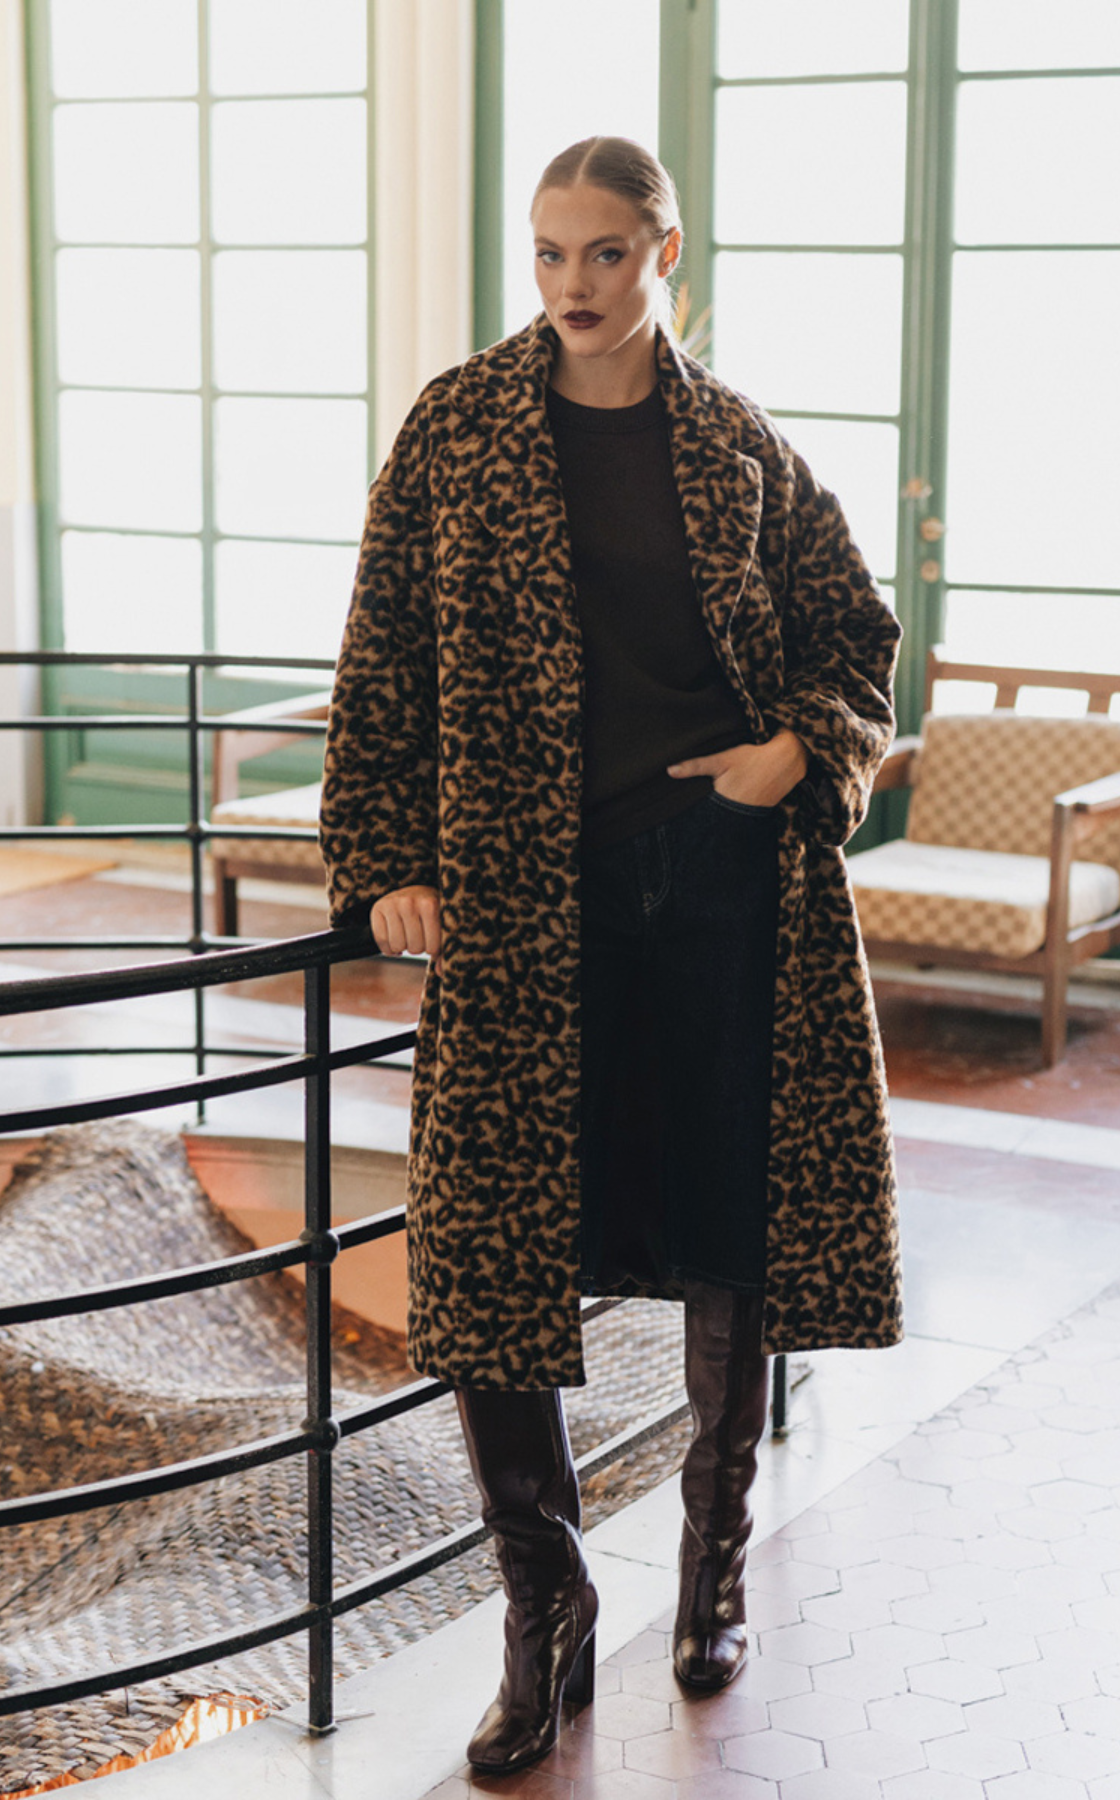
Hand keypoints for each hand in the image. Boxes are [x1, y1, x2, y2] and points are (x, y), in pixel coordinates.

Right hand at [370, 884, 441, 973]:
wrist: (414, 892)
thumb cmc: (433, 912)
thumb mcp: (443, 925)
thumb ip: (445, 949)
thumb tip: (440, 973)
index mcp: (430, 905)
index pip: (432, 947)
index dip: (434, 951)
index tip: (434, 942)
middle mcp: (409, 902)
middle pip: (414, 948)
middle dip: (418, 947)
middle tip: (420, 935)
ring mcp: (392, 904)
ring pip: (397, 946)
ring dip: (403, 946)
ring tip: (408, 935)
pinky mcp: (377, 908)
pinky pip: (381, 941)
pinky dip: (389, 947)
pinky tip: (396, 938)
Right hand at [667, 729, 808, 807]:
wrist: (746, 815)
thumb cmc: (736, 785)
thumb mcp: (717, 764)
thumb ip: (695, 762)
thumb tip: (670, 769)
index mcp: (784, 747)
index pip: (790, 724)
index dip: (780, 721)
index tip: (769, 721)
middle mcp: (796, 759)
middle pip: (797, 736)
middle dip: (785, 732)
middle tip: (770, 730)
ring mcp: (799, 771)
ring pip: (801, 750)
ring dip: (791, 746)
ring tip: (772, 743)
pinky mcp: (797, 781)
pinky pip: (800, 763)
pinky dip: (793, 759)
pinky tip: (777, 759)